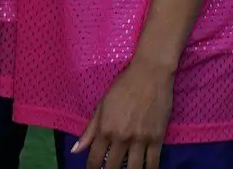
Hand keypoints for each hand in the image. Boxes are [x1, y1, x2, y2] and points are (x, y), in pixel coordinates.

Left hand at [72, 52, 173, 168]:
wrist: (150, 73)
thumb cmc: (123, 86)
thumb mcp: (102, 105)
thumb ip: (90, 130)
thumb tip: (76, 150)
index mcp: (105, 129)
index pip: (95, 159)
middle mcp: (121, 137)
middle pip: (112, 167)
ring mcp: (140, 139)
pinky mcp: (157, 138)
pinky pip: (153, 162)